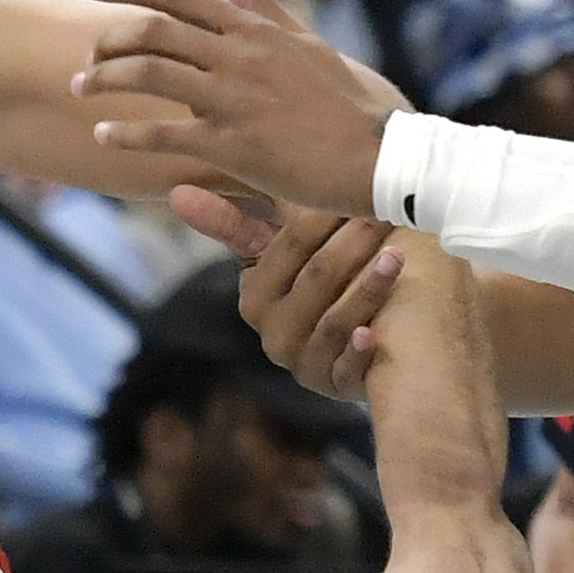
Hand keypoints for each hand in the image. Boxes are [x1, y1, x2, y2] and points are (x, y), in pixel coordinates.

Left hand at [78, 0, 404, 217]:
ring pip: (149, 75)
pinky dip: (124, 133)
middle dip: (108, 39)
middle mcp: (237, 56)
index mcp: (253, 30)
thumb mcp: (304, 41)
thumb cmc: (345, 100)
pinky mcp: (231, 144)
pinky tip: (101, 135)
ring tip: (80, 88)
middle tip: (86, 54)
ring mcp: (232, 99)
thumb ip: (259, 2)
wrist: (378, 155)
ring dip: (104, 79)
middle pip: (153, 31)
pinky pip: (163, 133)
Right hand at [182, 188, 399, 395]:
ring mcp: (307, 365)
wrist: (384, 337)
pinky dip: (360, 353)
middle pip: (317, 279)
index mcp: (256, 298)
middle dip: (354, 241)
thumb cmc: (331, 281)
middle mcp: (275, 336)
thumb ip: (237, 222)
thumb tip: (176, 193)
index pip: (289, 247)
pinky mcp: (339, 386)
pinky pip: (346, 370)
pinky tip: (373, 335)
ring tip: (397, 256)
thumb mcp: (286, 250)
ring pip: (335, 322)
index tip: (356, 185)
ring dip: (368, 288)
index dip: (323, 214)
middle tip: (387, 211)